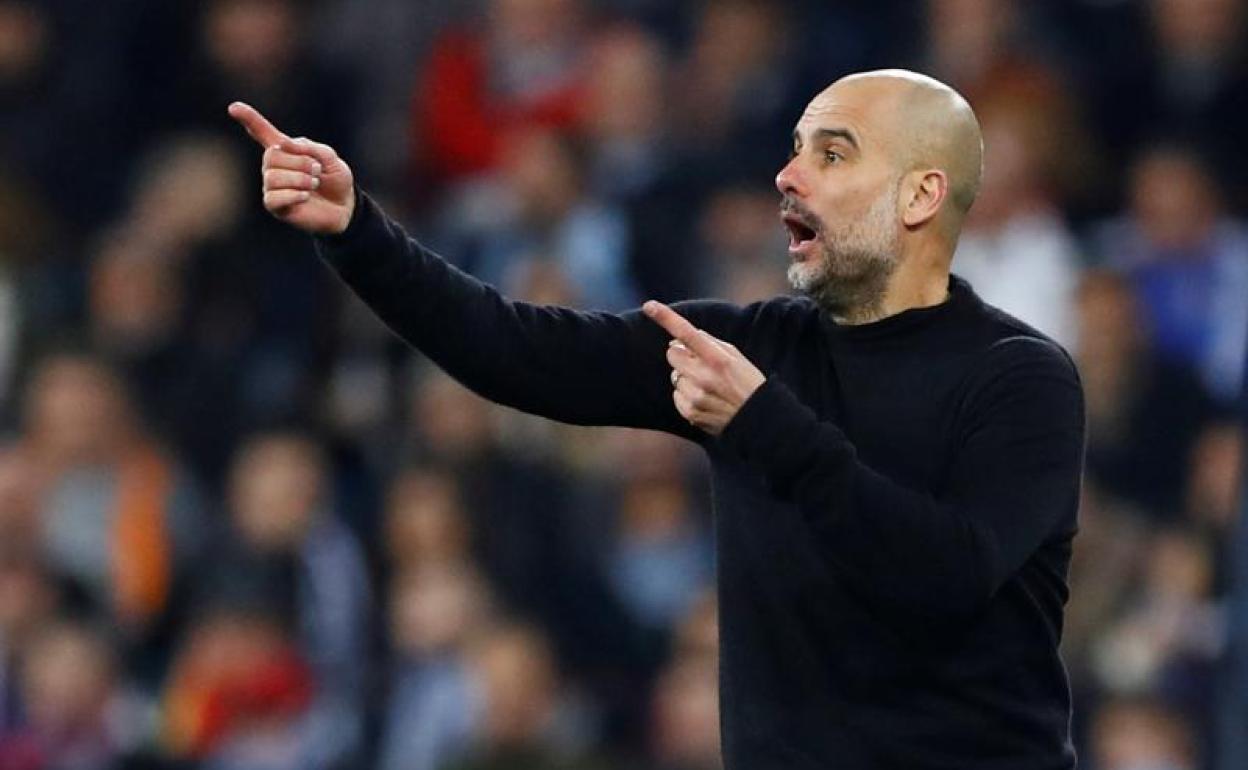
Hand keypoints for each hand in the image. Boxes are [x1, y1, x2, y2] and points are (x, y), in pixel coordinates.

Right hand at [227, 101, 354, 234]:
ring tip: (314, 183)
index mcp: (286, 150)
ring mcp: (273, 187)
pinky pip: (273, 198)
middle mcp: (274, 167)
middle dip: (299, 162)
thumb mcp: (329, 157)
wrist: (344, 206)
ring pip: (272, 177)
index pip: (263, 133)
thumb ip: (309, 148)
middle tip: (317, 170)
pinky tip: (305, 196)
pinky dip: (294, 195)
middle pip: (271, 155)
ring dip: (300, 179)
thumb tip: (284, 145)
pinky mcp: (276, 207)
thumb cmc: (335, 179)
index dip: (250, 119)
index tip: (234, 107)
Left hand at [643, 301, 765, 435]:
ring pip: (674, 376)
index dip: (666, 318)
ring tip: (707, 386)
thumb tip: (683, 338)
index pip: (687, 333)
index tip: (650, 306)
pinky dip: (685, 395)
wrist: (758, 420)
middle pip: (672, 354)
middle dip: (681, 355)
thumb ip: (711, 344)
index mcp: (718, 359)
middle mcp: (704, 377)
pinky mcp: (690, 412)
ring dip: (686, 377)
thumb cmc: (749, 384)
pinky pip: (675, 395)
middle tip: (698, 363)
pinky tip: (704, 398)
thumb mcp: (737, 358)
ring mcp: (695, 396)